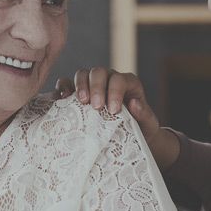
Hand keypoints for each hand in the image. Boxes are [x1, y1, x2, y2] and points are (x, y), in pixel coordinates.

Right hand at [55, 68, 178, 168]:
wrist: (130, 138)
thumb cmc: (140, 129)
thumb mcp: (148, 124)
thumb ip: (144, 114)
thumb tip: (134, 103)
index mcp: (128, 83)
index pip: (119, 79)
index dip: (115, 91)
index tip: (113, 110)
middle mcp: (109, 79)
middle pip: (98, 72)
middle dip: (96, 87)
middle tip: (96, 107)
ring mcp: (93, 84)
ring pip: (83, 74)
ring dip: (80, 86)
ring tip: (81, 102)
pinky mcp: (79, 93)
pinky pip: (67, 83)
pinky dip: (63, 87)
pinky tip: (62, 99)